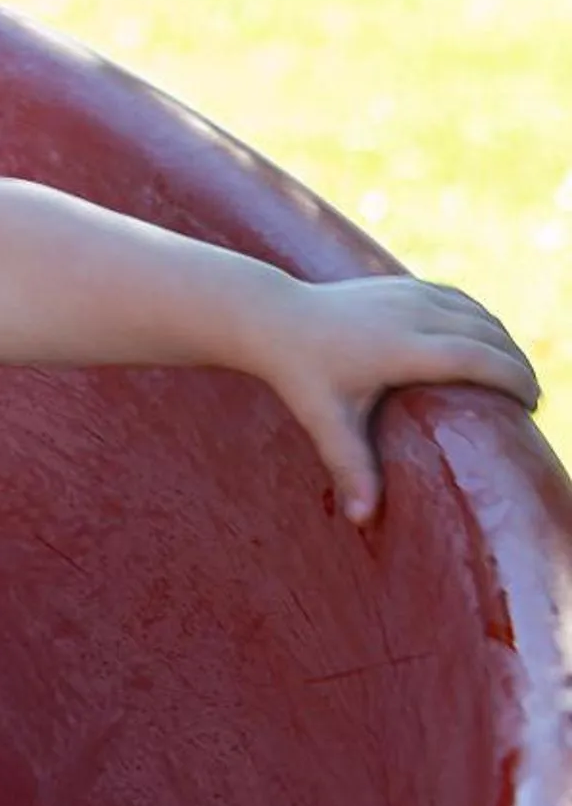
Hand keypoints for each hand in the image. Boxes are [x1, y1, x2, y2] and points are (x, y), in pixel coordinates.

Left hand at [262, 277, 540, 524]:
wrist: (270, 317)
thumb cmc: (298, 372)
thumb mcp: (325, 421)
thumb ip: (349, 468)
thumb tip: (361, 520)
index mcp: (402, 347)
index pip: (477, 358)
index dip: (514, 378)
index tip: (533, 404)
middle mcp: (411, 314)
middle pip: (488, 334)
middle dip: (517, 364)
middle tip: (531, 400)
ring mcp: (407, 294)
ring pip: (477, 313)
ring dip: (504, 341)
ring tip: (515, 376)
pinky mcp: (401, 285)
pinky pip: (458, 300)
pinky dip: (482, 320)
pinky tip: (488, 342)